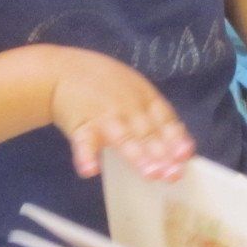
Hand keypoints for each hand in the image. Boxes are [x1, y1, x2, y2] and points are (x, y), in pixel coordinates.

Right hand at [47, 48, 194, 180]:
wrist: (61, 72)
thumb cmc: (103, 82)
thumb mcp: (134, 88)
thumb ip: (153, 113)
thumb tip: (177, 143)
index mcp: (144, 97)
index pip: (165, 119)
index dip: (176, 137)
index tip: (186, 154)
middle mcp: (128, 107)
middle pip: (148, 133)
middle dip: (162, 153)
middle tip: (173, 174)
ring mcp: (104, 117)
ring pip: (123, 139)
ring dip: (137, 156)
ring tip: (150, 173)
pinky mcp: (80, 127)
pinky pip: (83, 143)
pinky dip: (86, 157)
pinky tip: (90, 170)